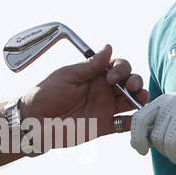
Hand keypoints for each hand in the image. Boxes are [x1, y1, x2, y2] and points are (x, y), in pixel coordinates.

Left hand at [21, 45, 147, 146]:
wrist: (33, 121)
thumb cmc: (45, 95)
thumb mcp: (67, 75)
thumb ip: (90, 66)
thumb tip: (109, 48)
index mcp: (95, 75)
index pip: (119, 67)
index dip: (122, 69)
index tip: (111, 77)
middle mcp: (104, 90)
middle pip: (131, 82)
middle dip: (137, 81)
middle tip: (131, 86)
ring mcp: (105, 108)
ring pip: (132, 102)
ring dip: (141, 99)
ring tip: (141, 100)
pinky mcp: (103, 126)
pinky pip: (124, 125)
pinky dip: (135, 122)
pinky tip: (138, 120)